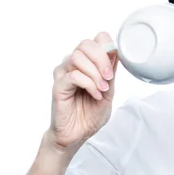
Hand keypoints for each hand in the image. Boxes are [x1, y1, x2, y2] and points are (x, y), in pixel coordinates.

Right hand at [48, 32, 118, 151]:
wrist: (77, 135)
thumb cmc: (89, 115)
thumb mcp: (109, 92)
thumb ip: (110, 72)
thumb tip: (115, 52)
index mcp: (87, 63)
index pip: (96, 40)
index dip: (107, 47)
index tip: (114, 65)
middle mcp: (73, 65)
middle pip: (85, 44)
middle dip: (102, 59)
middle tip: (109, 77)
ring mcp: (63, 74)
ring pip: (77, 57)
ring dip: (94, 73)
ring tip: (102, 90)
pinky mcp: (58, 86)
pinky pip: (73, 75)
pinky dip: (88, 84)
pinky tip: (95, 95)